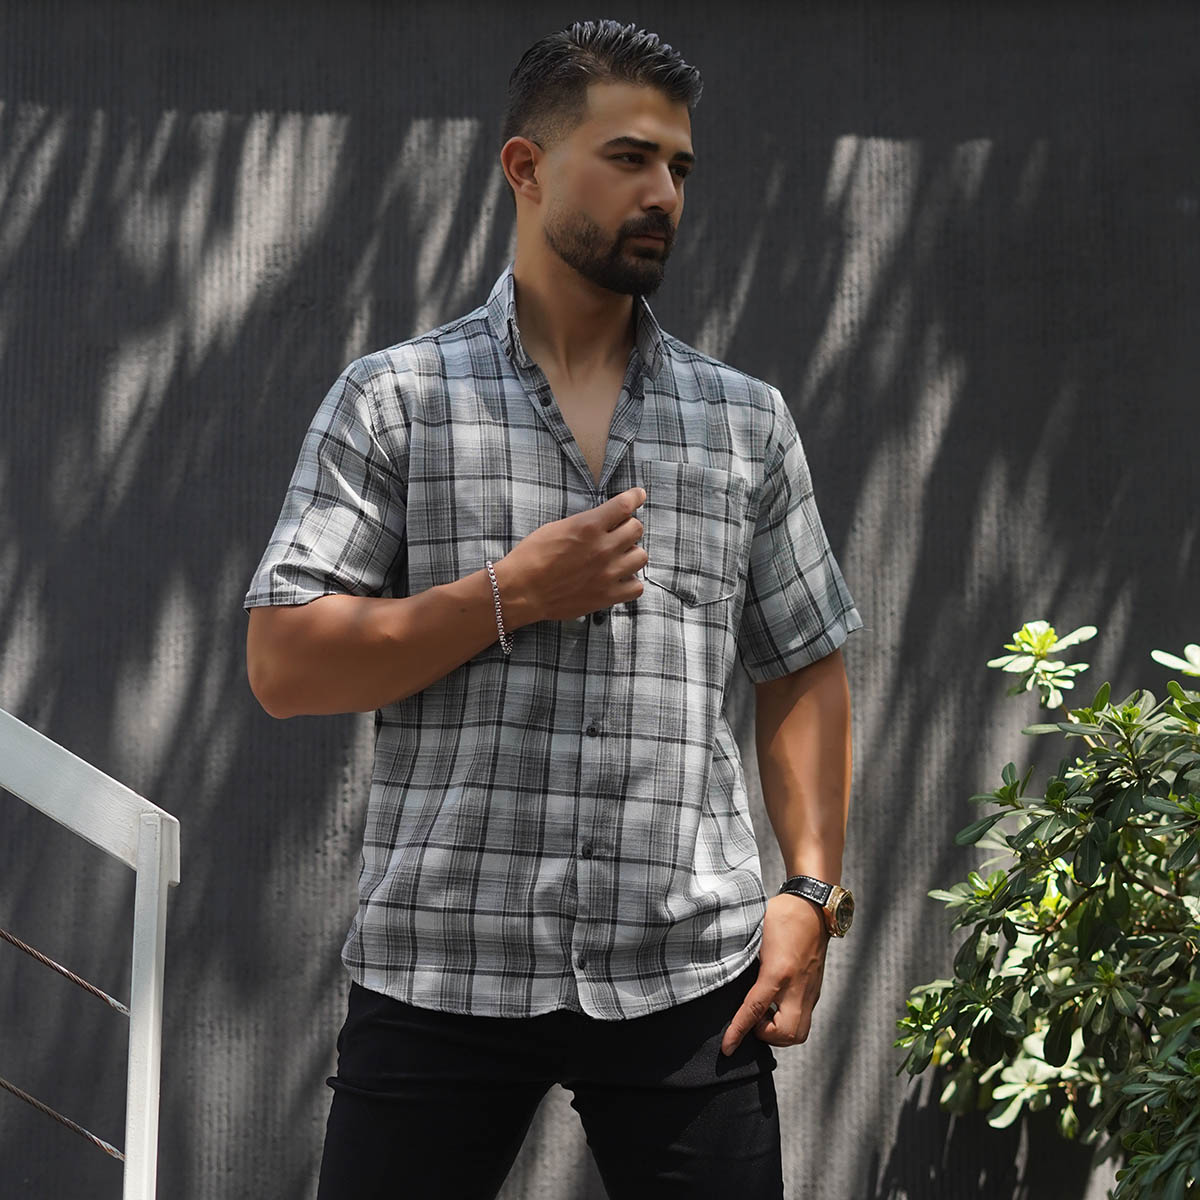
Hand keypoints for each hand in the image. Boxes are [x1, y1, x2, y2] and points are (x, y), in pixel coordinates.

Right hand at [495, 487, 647, 624]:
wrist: (521, 591)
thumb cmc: (531, 557)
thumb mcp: (556, 528)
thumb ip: (585, 523)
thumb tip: (603, 520)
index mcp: (588, 526)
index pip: (625, 505)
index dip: (635, 497)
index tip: (639, 495)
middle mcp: (603, 548)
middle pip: (637, 529)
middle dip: (628, 527)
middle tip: (617, 533)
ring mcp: (607, 573)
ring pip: (641, 556)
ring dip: (631, 554)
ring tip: (618, 557)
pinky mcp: (607, 596)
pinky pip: (636, 587)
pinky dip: (630, 582)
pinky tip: (618, 579)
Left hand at [721, 893, 828, 1055]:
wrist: (814, 907)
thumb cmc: (781, 915)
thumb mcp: (754, 932)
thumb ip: (740, 956)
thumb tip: (720, 972)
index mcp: (778, 972)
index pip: (754, 1010)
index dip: (738, 1031)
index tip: (727, 1048)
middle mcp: (797, 987)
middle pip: (786, 1034)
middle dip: (766, 1036)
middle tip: (753, 1019)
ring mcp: (809, 990)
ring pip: (799, 1033)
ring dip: (778, 1032)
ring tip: (764, 1013)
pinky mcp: (815, 990)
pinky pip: (803, 1019)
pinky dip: (787, 1021)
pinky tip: (775, 1005)